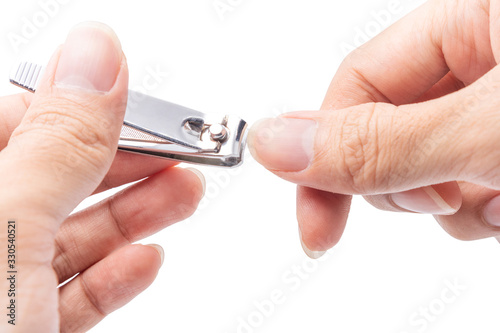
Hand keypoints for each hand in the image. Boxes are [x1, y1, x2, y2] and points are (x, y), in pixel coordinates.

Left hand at [0, 23, 204, 331]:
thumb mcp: (4, 236)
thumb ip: (54, 144)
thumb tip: (95, 55)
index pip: (6, 120)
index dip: (73, 106)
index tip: (134, 101)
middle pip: (47, 180)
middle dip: (122, 164)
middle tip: (179, 150)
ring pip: (66, 239)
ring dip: (134, 216)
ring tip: (184, 193)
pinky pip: (69, 295)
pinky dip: (116, 275)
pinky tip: (147, 256)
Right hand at [248, 0, 499, 257]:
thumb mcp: (486, 129)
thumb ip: (380, 143)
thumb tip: (274, 145)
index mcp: (469, 18)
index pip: (358, 83)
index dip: (328, 156)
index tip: (316, 225)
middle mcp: (484, 57)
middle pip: (389, 130)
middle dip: (404, 185)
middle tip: (443, 200)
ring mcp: (499, 107)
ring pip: (430, 168)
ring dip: (454, 205)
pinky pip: (470, 186)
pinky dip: (485, 210)